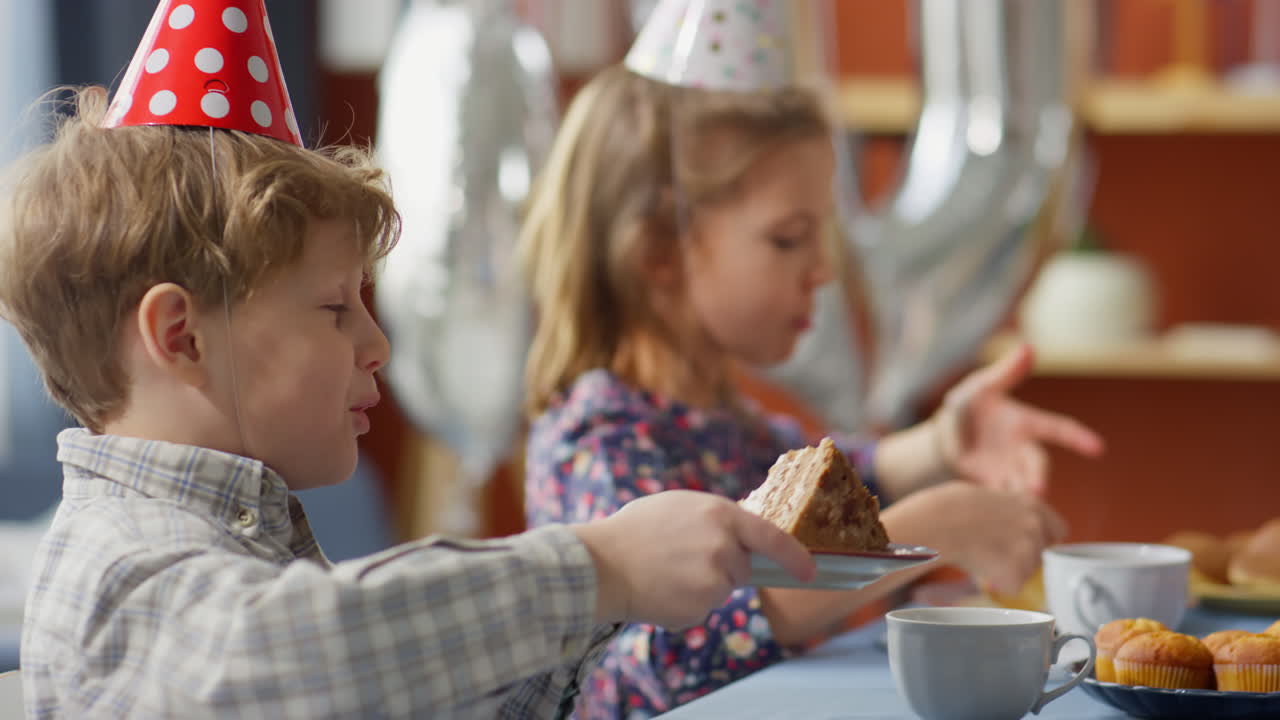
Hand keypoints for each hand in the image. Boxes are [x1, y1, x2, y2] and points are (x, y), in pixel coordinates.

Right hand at [572, 491, 814, 627]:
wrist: (600, 565)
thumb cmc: (634, 531)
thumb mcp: (680, 507)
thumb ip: (715, 519)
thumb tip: (741, 533)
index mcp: (720, 514)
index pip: (773, 538)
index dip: (795, 557)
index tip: (810, 571)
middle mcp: (723, 547)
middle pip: (742, 568)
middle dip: (722, 568)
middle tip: (683, 559)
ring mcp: (713, 580)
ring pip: (721, 591)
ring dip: (700, 587)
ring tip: (665, 573)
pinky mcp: (700, 607)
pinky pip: (702, 610)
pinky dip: (684, 606)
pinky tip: (660, 591)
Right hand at [882, 482, 1066, 595]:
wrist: (937, 524)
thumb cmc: (949, 507)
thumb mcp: (985, 495)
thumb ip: (1005, 508)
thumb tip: (1003, 516)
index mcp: (1031, 505)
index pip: (1057, 529)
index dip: (1042, 540)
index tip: (1025, 545)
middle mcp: (1036, 526)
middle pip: (1041, 554)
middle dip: (1022, 559)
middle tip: (996, 556)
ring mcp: (1029, 550)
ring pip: (1026, 572)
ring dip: (1008, 572)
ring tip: (981, 560)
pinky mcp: (1016, 573)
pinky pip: (1011, 587)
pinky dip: (997, 585)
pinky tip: (980, 572)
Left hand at [933, 342, 1103, 494]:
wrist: (946, 436)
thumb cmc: (969, 407)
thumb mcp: (982, 386)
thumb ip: (1006, 372)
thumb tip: (1028, 347)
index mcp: (1026, 424)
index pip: (1058, 429)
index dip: (1078, 438)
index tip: (1098, 448)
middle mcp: (1021, 450)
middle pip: (1037, 464)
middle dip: (1038, 476)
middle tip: (1037, 489)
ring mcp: (1007, 469)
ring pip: (1020, 484)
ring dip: (1020, 494)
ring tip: (1018, 503)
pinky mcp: (988, 484)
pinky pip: (999, 496)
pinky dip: (999, 501)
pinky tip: (995, 509)